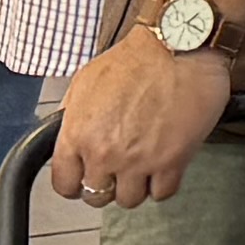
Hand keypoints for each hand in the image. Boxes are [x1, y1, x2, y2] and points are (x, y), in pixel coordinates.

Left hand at [48, 29, 238, 205]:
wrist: (180, 44)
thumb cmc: (138, 56)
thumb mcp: (86, 80)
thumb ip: (72, 115)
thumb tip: (68, 135)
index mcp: (78, 134)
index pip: (64, 184)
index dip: (75, 183)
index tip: (85, 178)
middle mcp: (104, 153)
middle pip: (97, 196)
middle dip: (108, 183)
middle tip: (120, 166)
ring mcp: (138, 160)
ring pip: (129, 200)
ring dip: (137, 185)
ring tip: (145, 163)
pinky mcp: (171, 161)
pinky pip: (162, 193)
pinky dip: (164, 182)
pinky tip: (166, 163)